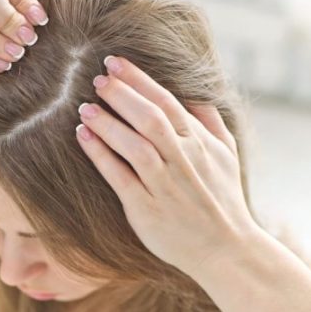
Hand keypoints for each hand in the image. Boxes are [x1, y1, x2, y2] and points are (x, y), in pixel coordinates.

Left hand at [75, 56, 258, 280]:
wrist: (224, 249)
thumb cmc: (223, 200)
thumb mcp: (227, 155)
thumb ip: (209, 121)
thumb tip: (194, 93)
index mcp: (199, 143)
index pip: (166, 102)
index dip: (138, 80)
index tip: (115, 63)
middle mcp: (182, 160)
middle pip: (149, 118)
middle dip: (121, 94)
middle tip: (96, 77)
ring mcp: (164, 184)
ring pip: (134, 144)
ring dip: (107, 122)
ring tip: (84, 106)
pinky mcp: (145, 208)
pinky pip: (119, 176)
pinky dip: (100, 154)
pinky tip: (83, 136)